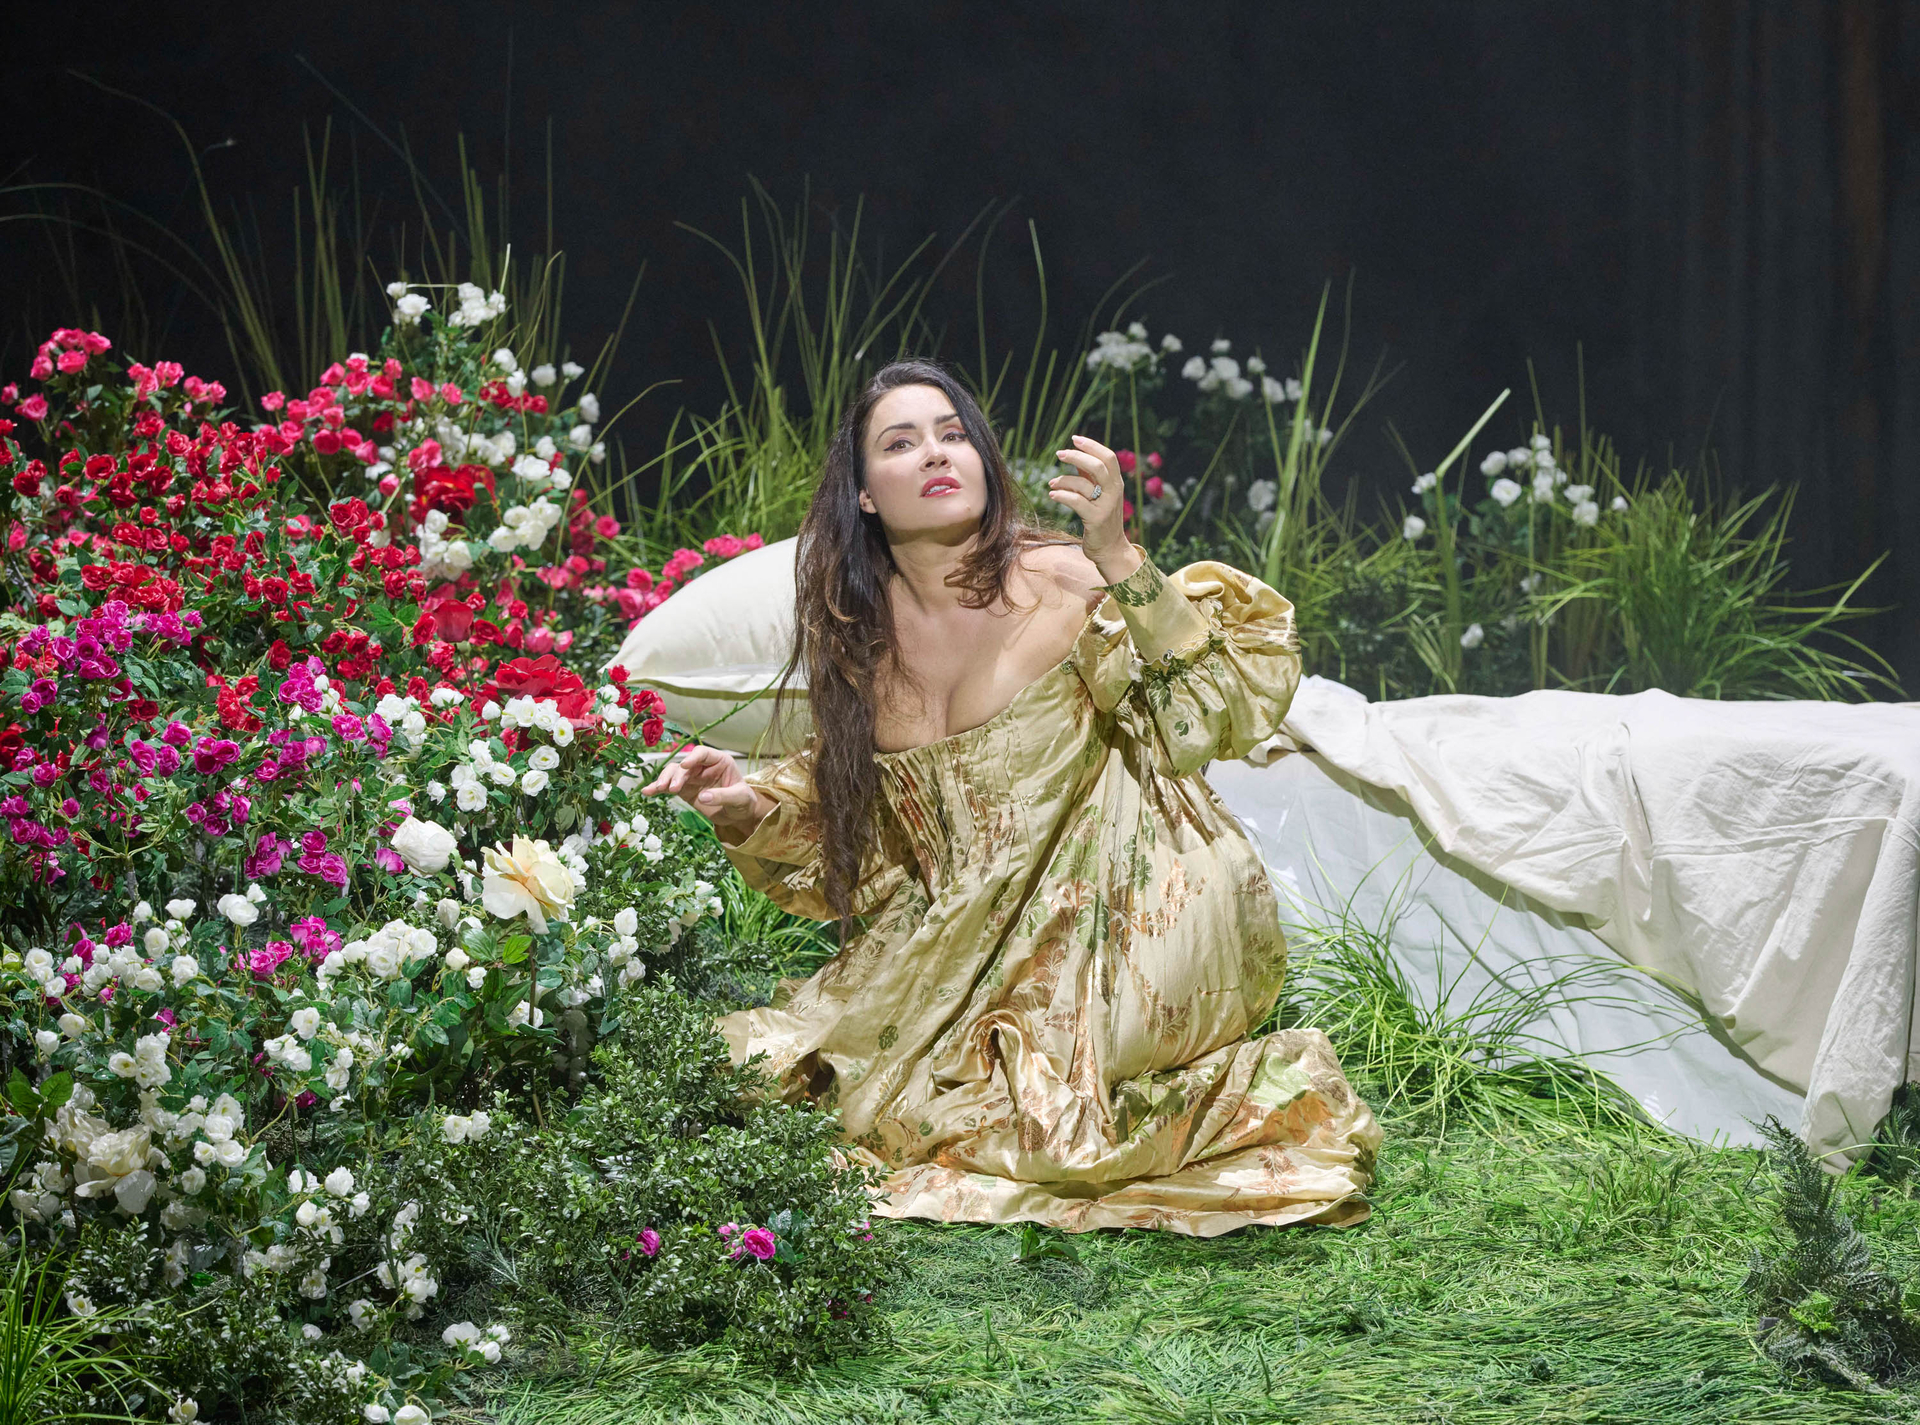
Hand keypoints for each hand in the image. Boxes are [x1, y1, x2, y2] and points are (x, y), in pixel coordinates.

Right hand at [641, 744, 767, 835]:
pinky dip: (658, 789)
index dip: (693, 757)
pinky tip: (647, 792)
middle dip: (677, 775)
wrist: (738, 815)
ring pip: (673, 773)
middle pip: (684, 765)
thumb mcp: (740, 798)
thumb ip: (723, 796)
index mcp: (719, 761)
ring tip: (658, 790)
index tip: (685, 767)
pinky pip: (668, 787)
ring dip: (664, 780)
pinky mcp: (684, 790)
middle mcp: (703, 766)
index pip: (703, 753)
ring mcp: (692, 778)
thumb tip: (703, 797)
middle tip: (673, 789)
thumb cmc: (743, 802)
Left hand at [1050, 433, 1136, 576]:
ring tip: (1052, 483)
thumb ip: (1090, 476)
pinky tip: (1053, 495)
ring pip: (1084, 484)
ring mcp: (1106, 506)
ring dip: (1064, 480)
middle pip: (1098, 466)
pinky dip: (1062, 496)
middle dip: (1077, 456)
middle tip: (1060, 454)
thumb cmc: (1102, 520)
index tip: (1074, 439)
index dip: (1092, 445)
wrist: (1111, 549)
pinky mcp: (1096, 520)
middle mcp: (1114, 492)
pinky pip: (1076, 502)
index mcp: (1116, 483)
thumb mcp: (1100, 495)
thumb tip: (1076, 456)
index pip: (1108, 457)